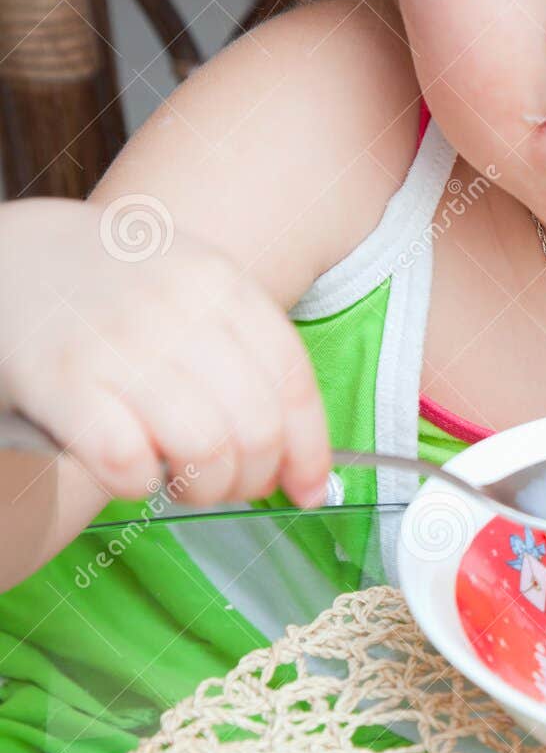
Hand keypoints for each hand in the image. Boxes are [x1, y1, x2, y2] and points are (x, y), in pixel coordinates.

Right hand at [0, 198, 332, 508]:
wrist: (7, 261)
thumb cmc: (112, 293)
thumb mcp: (189, 291)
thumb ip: (245, 356)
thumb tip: (299, 456)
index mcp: (219, 283)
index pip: (292, 382)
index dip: (309, 451)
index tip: (307, 491)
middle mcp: (176, 308)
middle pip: (255, 426)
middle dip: (253, 478)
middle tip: (229, 487)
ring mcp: (116, 343)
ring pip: (204, 450)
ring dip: (202, 489)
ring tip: (181, 483)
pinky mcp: (59, 380)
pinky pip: (128, 462)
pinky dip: (139, 485)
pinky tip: (130, 473)